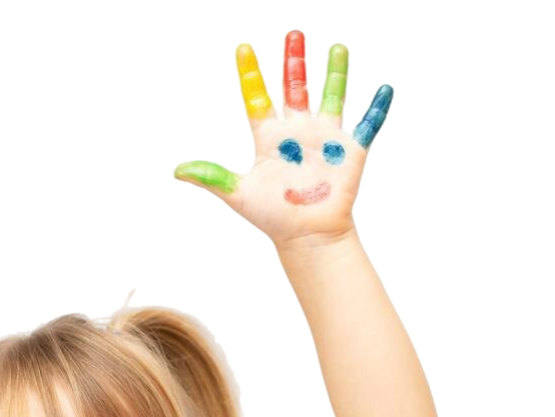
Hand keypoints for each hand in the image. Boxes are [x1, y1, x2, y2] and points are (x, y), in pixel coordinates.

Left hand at [172, 31, 392, 247]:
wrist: (306, 237)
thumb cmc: (271, 217)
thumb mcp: (238, 195)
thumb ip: (211, 177)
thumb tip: (176, 171)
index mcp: (268, 139)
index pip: (256, 99)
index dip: (250, 74)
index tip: (243, 47)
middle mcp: (296, 131)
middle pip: (295, 88)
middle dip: (294, 61)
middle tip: (293, 34)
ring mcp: (324, 138)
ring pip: (332, 97)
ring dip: (336, 73)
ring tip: (338, 48)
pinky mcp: (350, 151)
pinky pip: (368, 126)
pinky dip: (377, 109)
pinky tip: (385, 89)